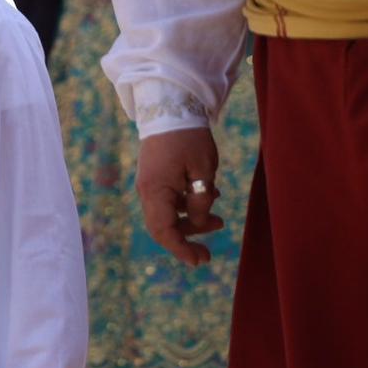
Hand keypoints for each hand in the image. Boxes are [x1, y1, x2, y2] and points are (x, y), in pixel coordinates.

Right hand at [137, 125, 222, 266]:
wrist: (169, 106)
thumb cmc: (188, 139)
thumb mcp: (204, 172)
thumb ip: (201, 203)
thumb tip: (199, 224)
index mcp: (156, 191)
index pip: (164, 231)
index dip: (181, 250)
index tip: (199, 262)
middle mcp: (147, 190)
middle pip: (163, 226)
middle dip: (186, 241)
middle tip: (209, 253)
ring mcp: (149, 183)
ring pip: (167, 214)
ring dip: (191, 222)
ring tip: (220, 220)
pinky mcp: (154, 175)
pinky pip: (168, 200)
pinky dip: (187, 206)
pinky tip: (209, 197)